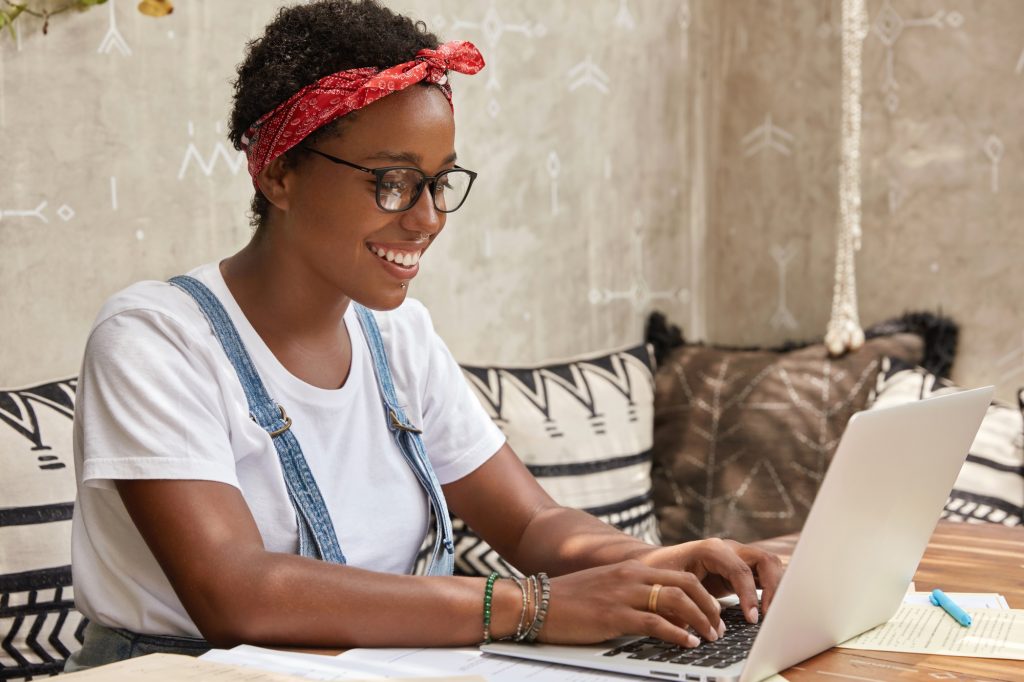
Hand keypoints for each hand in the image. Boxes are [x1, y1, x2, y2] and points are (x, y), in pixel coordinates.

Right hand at [537, 560, 725, 646]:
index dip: (704, 595)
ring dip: (700, 620)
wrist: (537, 602)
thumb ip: (633, 594)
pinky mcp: (614, 614)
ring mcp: (623, 594)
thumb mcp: (607, 589)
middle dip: (709, 607)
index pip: (680, 576)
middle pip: (686, 585)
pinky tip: (687, 643)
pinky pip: (655, 622)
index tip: (714, 613)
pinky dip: (677, 634)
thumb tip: (661, 613)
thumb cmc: (570, 601)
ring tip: (709, 637)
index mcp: (631, 568)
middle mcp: (631, 576)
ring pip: (676, 601)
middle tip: (719, 627)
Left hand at [637, 538, 783, 624]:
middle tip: (769, 616)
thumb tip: (700, 626)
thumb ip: (683, 601)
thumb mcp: (667, 583)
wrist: (656, 562)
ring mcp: (737, 557)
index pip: (740, 570)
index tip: (752, 618)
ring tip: (772, 615)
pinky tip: (768, 610)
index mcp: (711, 549)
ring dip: (776, 588)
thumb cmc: (659, 570)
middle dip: (773, 588)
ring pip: (769, 565)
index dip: (749, 594)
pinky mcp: (740, 569)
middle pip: (764, 560)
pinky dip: (771, 590)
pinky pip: (763, 575)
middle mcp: (728, 549)